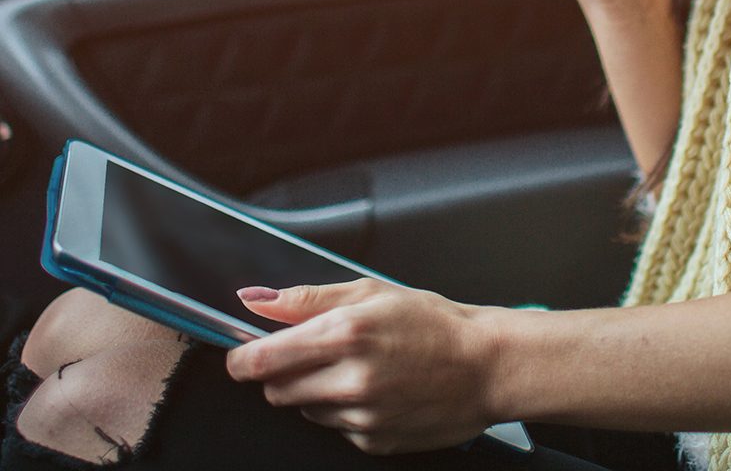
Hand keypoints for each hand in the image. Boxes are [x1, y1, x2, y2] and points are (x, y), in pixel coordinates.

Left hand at [226, 279, 498, 454]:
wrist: (484, 365)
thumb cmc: (433, 322)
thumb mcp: (371, 292)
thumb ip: (308, 298)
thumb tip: (255, 300)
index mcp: (345, 334)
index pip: (262, 360)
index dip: (242, 358)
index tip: (242, 355)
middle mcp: (348, 380)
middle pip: (275, 389)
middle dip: (283, 371)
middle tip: (318, 352)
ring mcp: (359, 417)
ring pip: (305, 408)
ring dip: (317, 390)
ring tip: (359, 368)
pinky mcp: (371, 442)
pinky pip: (336, 427)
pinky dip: (345, 410)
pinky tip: (377, 390)